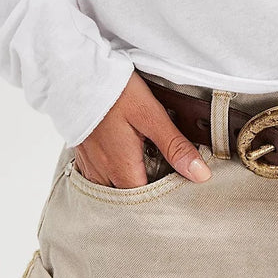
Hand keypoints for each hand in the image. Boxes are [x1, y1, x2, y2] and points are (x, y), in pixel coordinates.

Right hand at [72, 71, 212, 187]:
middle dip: (149, 191)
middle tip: (169, 175)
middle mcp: (102, 175)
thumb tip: (200, 174)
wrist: (78, 74)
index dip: (166, 198)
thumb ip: (174, 146)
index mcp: (122, 170)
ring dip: (132, 182)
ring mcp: (90, 165)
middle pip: (130, 198)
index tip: (181, 188)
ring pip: (114, 189)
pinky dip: (116, 172)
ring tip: (151, 166)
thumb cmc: (115, 92)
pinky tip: (127, 157)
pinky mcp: (84, 154)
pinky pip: (101, 176)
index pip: (147, 202)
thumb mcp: (151, 115)